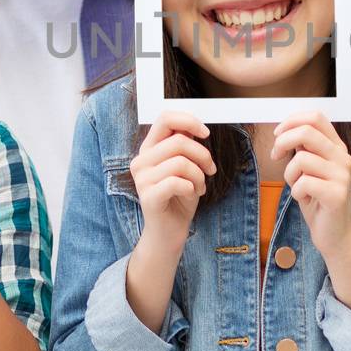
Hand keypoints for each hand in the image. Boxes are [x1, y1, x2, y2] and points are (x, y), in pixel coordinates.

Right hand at [131, 112, 214, 250]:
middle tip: (210, 170)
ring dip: (199, 175)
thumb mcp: (186, 166)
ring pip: (181, 162)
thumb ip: (185, 145)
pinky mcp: (148, 196)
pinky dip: (192, 188)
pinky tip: (192, 195)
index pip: (165, 118)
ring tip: (199, 186)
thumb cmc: (180, 196)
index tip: (206, 133)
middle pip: (179, 141)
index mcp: (148, 149)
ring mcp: (141, 179)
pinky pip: (178, 182)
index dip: (189, 120)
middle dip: (203, 155)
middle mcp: (140, 161)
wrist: (169, 231)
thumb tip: (194, 125)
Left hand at [271, 112, 350, 265]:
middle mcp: (343, 158)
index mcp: (337, 148)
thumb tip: (286, 130)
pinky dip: (295, 192)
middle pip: (307, 132)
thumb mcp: (311, 170)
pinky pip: (303, 183)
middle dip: (282, 141)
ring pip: (301, 159)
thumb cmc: (318, 201)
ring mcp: (342, 176)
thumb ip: (305, 149)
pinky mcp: (336, 194)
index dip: (292, 121)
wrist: (336, 235)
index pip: (316, 117)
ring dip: (289, 175)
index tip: (277, 135)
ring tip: (297, 187)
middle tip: (275, 155)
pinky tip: (304, 199)